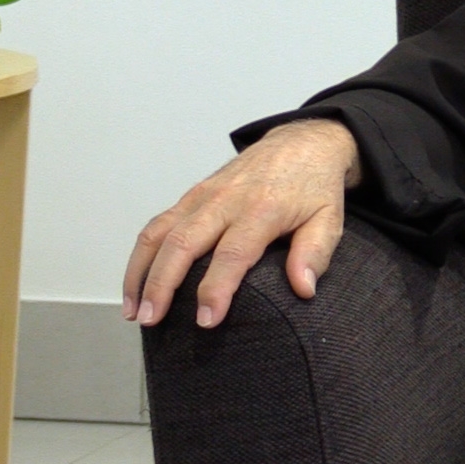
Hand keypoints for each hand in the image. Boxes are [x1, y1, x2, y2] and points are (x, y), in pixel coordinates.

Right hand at [123, 118, 361, 328]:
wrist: (301, 144)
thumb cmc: (313, 187)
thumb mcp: (329, 219)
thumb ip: (315, 253)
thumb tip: (303, 289)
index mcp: (262, 208)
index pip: (232, 253)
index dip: (216, 289)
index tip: (205, 320)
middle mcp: (226, 200)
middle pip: (184, 243)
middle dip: (163, 284)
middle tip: (152, 320)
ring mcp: (203, 195)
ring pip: (160, 233)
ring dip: (142, 272)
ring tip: (135, 311)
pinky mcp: (192, 195)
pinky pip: (157, 225)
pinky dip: (141, 256)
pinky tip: (136, 285)